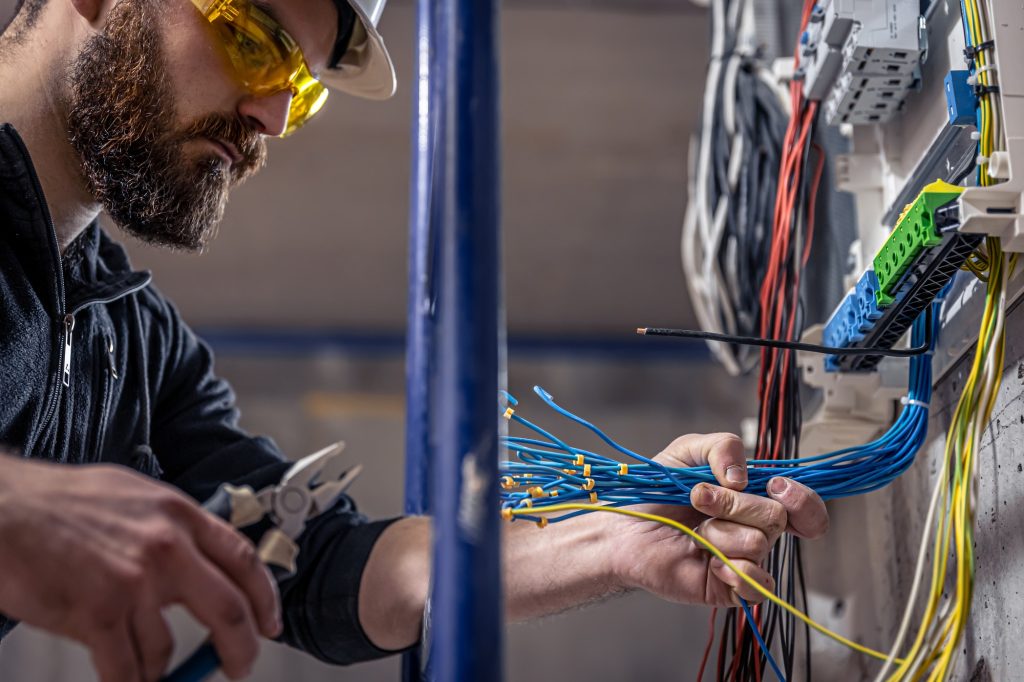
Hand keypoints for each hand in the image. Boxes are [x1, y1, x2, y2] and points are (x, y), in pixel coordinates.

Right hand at [0, 455, 280, 680]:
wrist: (4, 509)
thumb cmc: (62, 503)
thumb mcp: (135, 498)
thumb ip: (172, 531)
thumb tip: (198, 568)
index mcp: (179, 514)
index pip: (243, 559)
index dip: (265, 597)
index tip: (269, 623)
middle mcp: (166, 547)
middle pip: (228, 609)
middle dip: (240, 648)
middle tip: (240, 666)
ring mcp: (134, 581)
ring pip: (165, 649)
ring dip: (157, 668)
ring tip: (142, 665)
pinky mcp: (98, 613)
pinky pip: (127, 669)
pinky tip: (125, 678)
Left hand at [606, 433, 827, 606]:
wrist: (623, 527)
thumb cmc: (655, 492)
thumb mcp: (688, 451)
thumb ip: (722, 446)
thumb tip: (743, 478)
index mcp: (754, 498)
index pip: (804, 506)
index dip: (801, 498)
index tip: (775, 486)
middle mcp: (755, 530)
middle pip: (776, 517)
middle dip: (733, 504)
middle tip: (698, 499)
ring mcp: (745, 560)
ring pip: (758, 543)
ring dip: (717, 532)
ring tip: (694, 533)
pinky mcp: (731, 588)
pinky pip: (757, 586)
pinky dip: (734, 570)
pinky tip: (709, 563)